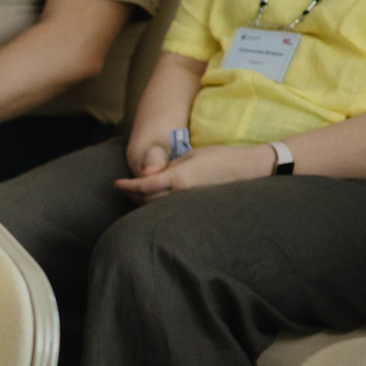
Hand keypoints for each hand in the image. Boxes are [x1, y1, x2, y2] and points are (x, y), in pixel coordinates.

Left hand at [115, 142, 276, 201]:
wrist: (248, 169)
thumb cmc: (219, 157)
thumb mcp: (190, 156)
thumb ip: (169, 167)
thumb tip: (152, 175)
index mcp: (178, 178)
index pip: (144, 185)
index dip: (128, 186)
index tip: (116, 184)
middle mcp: (182, 194)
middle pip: (147, 199)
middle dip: (133, 195)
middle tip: (124, 188)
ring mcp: (190, 203)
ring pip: (158, 207)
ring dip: (145, 201)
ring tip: (137, 194)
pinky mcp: (197, 207)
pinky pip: (172, 208)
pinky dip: (160, 204)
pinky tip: (157, 200)